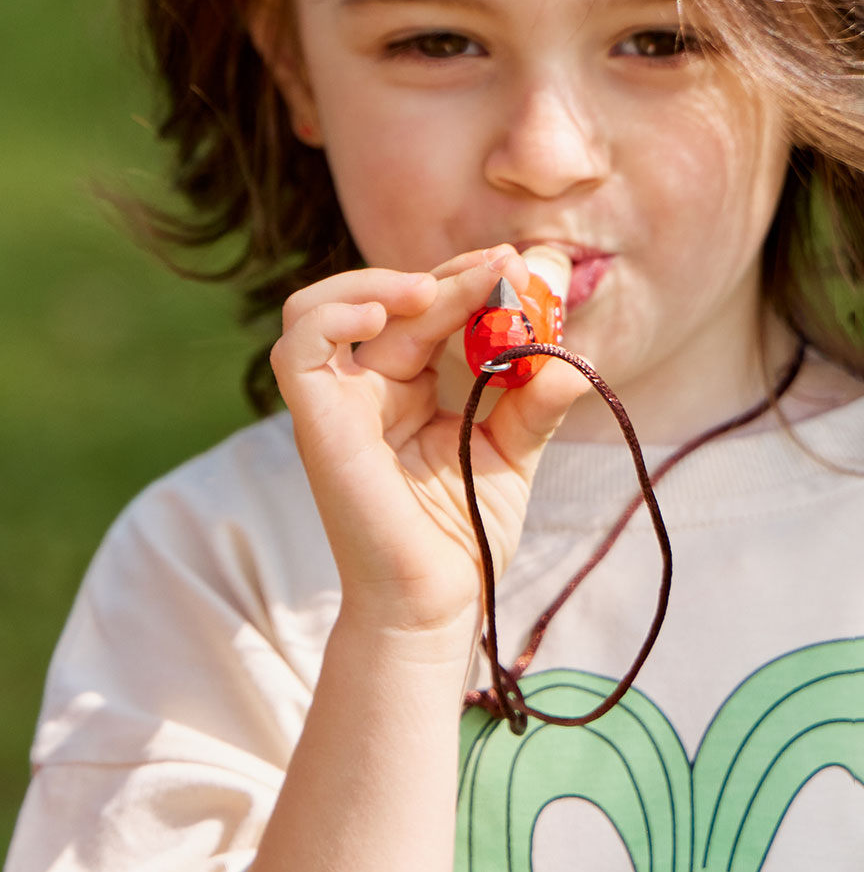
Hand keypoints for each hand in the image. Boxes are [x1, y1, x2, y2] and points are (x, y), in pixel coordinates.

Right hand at [272, 248, 589, 640]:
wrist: (436, 604)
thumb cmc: (464, 538)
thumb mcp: (512, 455)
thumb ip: (534, 403)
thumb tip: (572, 360)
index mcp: (403, 387)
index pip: (428, 312)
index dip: (471, 283)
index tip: (528, 269)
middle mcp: (362, 386)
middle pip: (391, 301)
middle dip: (453, 276)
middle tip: (509, 267)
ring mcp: (334, 402)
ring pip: (321, 307)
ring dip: (380, 283)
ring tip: (438, 286)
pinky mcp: (315, 420)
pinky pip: (298, 347)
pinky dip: (333, 314)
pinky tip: (387, 312)